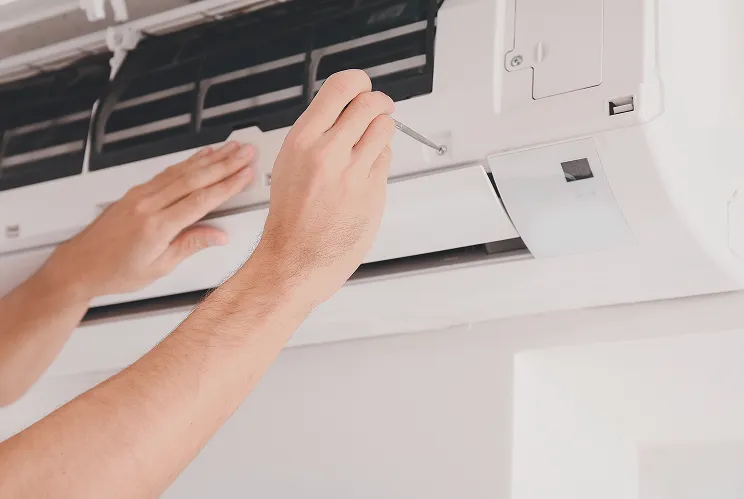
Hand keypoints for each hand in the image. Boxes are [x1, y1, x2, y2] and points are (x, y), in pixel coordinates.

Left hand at [46, 142, 255, 298]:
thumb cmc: (114, 271)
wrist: (80, 266)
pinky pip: (168, 172)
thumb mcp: (158, 268)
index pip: (201, 201)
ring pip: (182, 171)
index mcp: (157, 227)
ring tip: (231, 148)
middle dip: (225, 164)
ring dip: (210, 158)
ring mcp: (140, 195)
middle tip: (245, 153)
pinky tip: (201, 156)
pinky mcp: (136, 192)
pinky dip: (188, 162)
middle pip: (195, 179)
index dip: (227, 186)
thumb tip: (217, 236)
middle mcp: (148, 205)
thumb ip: (190, 246)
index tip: (245, 175)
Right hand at [253, 70, 394, 302]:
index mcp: (303, 141)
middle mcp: (329, 153)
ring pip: (384, 129)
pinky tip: (364, 175)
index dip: (359, 82)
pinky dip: (380, 162)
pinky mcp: (373, 192)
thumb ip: (317, 135)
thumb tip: (344, 111)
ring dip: (381, 131)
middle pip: (370, 104)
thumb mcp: (290, 164)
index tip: (363, 86)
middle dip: (378, 103)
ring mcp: (354, 173)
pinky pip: (386, 161)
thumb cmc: (290, 219)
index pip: (341, 88)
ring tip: (369, 145)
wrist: (295, 260)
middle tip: (379, 108)